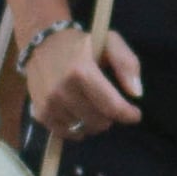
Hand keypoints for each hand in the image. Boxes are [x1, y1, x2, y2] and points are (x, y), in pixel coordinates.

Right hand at [24, 23, 144, 140]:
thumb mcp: (109, 42)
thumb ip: (127, 63)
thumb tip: (136, 93)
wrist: (42, 43)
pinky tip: (78, 114)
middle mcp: (62, 89)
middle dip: (109, 116)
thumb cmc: (81, 44)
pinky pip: (65, 133)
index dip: (127, 114)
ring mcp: (49, 103)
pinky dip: (75, 128)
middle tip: (108, 103)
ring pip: (83, 129)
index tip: (135, 114)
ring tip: (91, 105)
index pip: (111, 106)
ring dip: (92, 122)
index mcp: (81, 71)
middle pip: (98, 121)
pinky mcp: (40, 113)